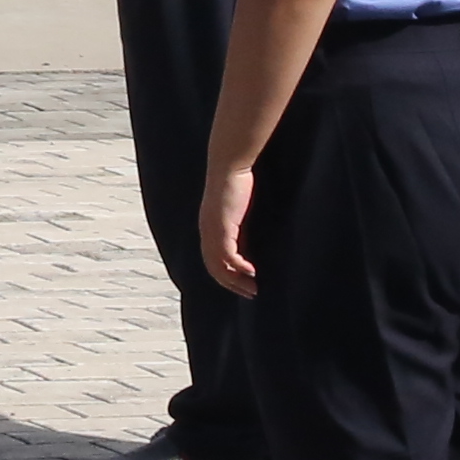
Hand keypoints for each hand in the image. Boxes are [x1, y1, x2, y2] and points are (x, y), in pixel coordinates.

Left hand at [200, 159, 258, 296]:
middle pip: (214, 267)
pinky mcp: (222, 226)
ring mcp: (212, 230)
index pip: (211, 260)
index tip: (243, 285)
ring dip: (236, 280)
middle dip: (231, 283)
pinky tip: (252, 272)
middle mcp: (206, 231)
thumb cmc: (235, 182)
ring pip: (219, 265)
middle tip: (250, 293)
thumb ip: (237, 223)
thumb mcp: (235, 208)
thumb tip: (247, 235)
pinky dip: (239, 266)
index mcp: (208, 228)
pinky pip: (227, 254)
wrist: (229, 165)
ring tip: (253, 289)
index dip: (225, 276)